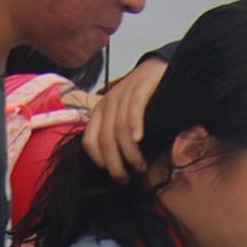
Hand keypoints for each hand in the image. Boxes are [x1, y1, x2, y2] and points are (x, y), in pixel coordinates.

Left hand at [82, 57, 168, 179]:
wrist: (157, 68)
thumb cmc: (142, 100)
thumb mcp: (124, 117)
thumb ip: (120, 137)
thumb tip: (124, 167)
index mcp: (99, 112)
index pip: (89, 141)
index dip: (100, 161)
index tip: (115, 174)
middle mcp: (107, 103)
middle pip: (105, 140)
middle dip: (115, 164)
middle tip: (127, 178)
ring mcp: (123, 94)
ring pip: (119, 129)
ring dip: (129, 152)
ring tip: (140, 166)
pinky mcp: (140, 87)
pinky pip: (134, 109)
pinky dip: (136, 125)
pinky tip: (140, 139)